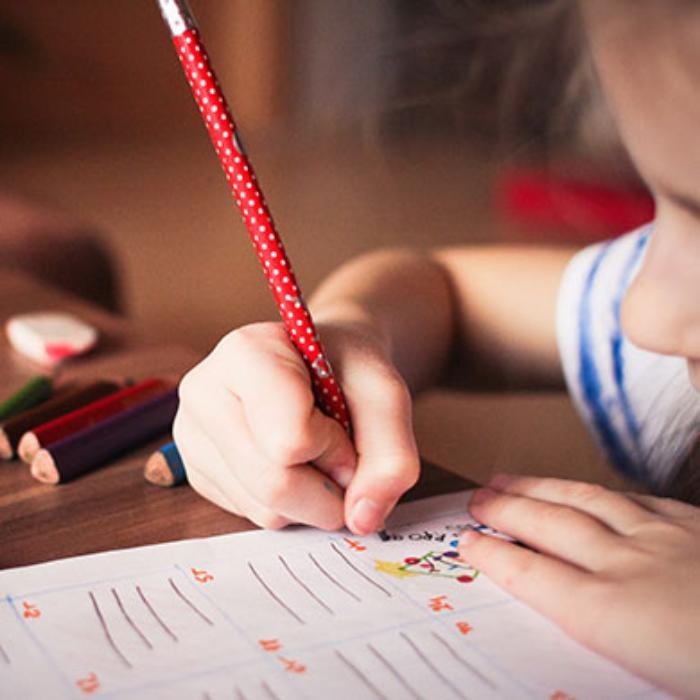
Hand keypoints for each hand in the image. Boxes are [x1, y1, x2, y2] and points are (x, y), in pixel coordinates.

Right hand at [174, 320, 418, 533]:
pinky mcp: (198, 472)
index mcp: (245, 353)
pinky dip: (290, 505)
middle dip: (328, 487)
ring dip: (312, 499)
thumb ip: (391, 455)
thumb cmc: (348, 369)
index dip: (335, 447)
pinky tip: (292, 464)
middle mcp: (204, 392)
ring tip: (316, 452)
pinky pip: (253, 516)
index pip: (289, 439)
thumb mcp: (386, 395)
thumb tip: (362, 519)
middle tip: (343, 455)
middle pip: (273, 484)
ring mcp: (193, 435)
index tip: (343, 423)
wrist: (324, 363)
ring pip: (264, 509)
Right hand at [459, 474, 699, 698]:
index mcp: (613, 614)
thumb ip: (601, 646)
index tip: (467, 542)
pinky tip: (590, 489)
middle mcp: (628, 564)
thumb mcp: (649, 685)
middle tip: (477, 499)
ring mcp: (664, 537)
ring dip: (540, 487)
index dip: (492, 555)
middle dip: (505, 509)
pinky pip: (638, 497)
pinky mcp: (695, 523)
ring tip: (510, 480)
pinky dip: (601, 492)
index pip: (530, 574)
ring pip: (586, 498)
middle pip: (549, 524)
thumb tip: (568, 627)